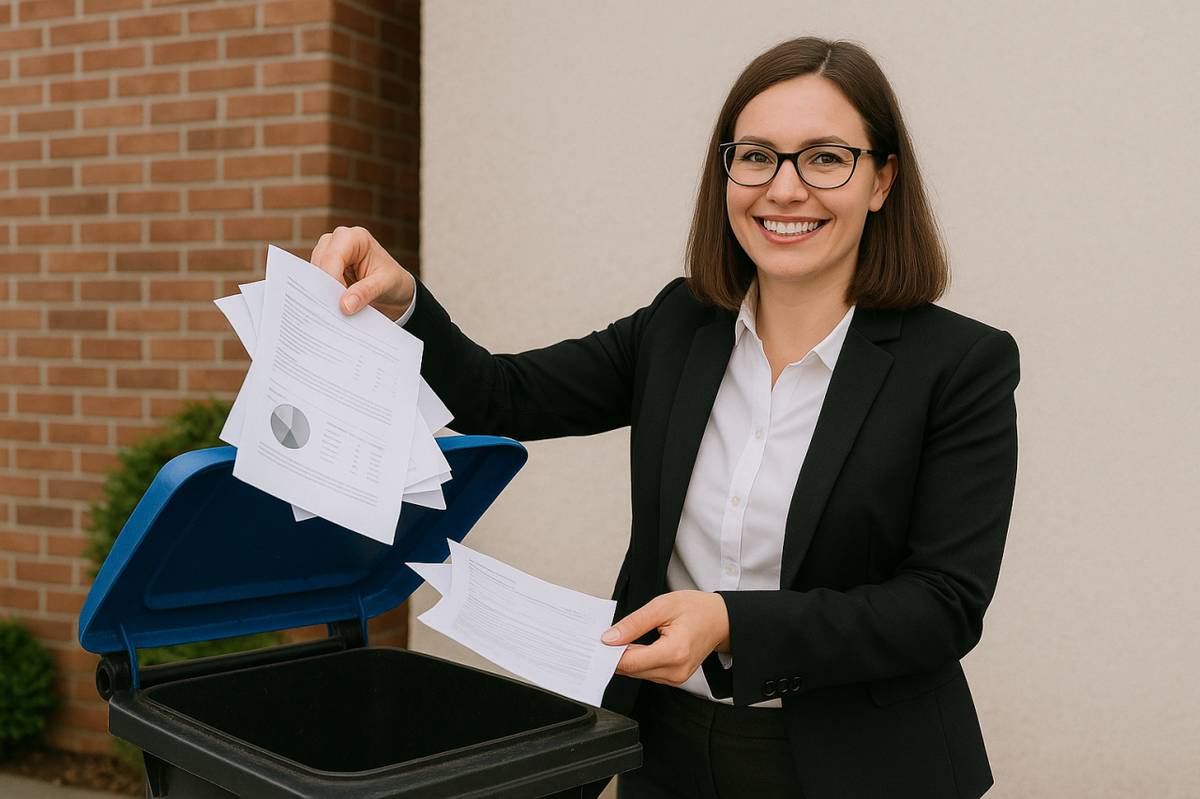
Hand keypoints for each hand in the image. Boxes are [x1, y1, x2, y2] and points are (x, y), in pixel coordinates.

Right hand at [309, 226, 415, 319]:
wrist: (395, 287)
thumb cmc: (392, 280)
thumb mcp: (385, 285)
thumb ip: (365, 292)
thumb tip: (344, 306)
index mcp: (356, 237)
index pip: (333, 257)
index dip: (331, 279)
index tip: (337, 303)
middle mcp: (338, 239)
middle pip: (320, 263)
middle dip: (326, 286)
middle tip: (334, 310)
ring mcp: (328, 251)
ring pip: (314, 271)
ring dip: (323, 291)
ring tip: (336, 309)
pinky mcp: (324, 265)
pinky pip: (315, 279)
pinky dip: (322, 292)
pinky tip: (331, 306)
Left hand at [601, 590, 729, 686]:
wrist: (720, 620)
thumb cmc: (697, 609)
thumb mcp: (662, 606)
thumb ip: (634, 624)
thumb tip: (609, 638)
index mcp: (674, 652)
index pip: (630, 662)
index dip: (609, 654)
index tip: (595, 643)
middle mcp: (676, 671)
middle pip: (631, 670)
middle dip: (614, 655)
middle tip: (602, 638)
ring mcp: (676, 678)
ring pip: (637, 674)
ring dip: (625, 658)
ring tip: (618, 640)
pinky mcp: (674, 678)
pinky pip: (647, 673)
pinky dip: (637, 661)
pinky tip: (632, 647)